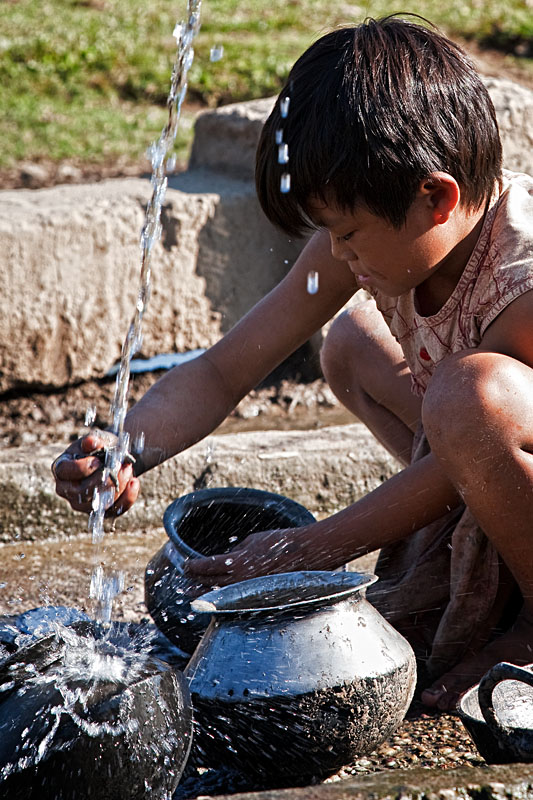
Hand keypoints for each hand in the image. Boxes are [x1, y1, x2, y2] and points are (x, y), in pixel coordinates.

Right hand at [52, 429, 139, 516]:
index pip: (65, 472)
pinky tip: (134, 482)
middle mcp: (68, 489)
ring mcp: (82, 503)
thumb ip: (93, 440)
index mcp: (62, 469)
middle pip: (82, 492)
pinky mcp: (99, 511)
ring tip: (128, 469)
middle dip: (104, 479)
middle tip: (119, 465)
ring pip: (98, 504)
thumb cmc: (101, 447)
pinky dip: (127, 497)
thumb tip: (92, 442)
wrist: (114, 457)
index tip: (98, 461)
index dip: (82, 468)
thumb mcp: (97, 439)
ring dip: (117, 487)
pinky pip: (113, 510)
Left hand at [184, 527, 306, 586]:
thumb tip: (228, 559)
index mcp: (236, 563)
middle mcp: (239, 580)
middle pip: (210, 583)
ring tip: (192, 594)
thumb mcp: (252, 540)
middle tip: (184, 581)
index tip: (185, 565)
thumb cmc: (279, 542)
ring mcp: (249, 590)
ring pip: (220, 594)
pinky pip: (236, 598)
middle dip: (195, 581)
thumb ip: (236, 551)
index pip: (206, 566)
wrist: (305, 555)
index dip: (193, 566)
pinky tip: (218, 598)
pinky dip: (224, 597)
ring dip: (205, 593)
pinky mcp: (258, 595)